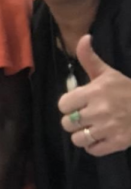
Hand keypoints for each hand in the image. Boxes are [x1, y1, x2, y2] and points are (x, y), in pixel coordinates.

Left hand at [58, 36, 130, 156]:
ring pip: (77, 139)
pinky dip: (93, 146)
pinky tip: (100, 138)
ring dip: (82, 135)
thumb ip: (89, 58)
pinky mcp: (118, 143)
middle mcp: (100, 110)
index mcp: (95, 92)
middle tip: (85, 117)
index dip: (69, 105)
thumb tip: (84, 38)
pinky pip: (92, 150)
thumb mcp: (108, 73)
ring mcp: (109, 128)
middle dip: (74, 121)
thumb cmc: (127, 89)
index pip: (63, 105)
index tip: (78, 104)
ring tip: (91, 128)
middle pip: (67, 123)